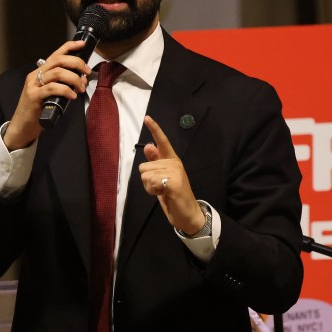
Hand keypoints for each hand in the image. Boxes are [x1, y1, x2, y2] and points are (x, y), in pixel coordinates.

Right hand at [3, 39, 89, 150]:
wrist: (22, 127)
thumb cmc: (38, 111)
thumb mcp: (51, 94)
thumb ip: (63, 85)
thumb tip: (81, 79)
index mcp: (40, 72)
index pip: (55, 54)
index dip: (70, 47)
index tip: (82, 44)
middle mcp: (35, 75)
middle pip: (58, 60)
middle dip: (76, 63)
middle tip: (86, 72)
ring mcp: (33, 85)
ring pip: (57, 73)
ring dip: (73, 79)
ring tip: (80, 88)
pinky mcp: (33, 97)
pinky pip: (53, 88)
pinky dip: (66, 90)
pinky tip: (72, 96)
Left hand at [139, 115, 205, 235]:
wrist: (188, 214)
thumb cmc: (174, 196)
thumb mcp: (162, 178)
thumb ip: (156, 163)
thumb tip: (148, 146)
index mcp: (172, 160)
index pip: (163, 141)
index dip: (154, 129)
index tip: (146, 117)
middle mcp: (174, 162)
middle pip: (144, 166)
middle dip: (147, 180)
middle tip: (160, 188)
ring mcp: (175, 171)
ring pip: (145, 175)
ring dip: (149, 187)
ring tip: (162, 191)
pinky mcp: (173, 182)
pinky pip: (151, 182)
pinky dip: (153, 191)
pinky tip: (164, 194)